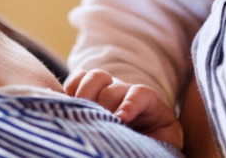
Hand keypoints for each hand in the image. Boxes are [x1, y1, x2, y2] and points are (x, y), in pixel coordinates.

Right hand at [66, 69, 183, 150]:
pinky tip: (67, 105)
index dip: (130, 104)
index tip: (121, 119)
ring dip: (85, 93)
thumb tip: (130, 128)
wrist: (140, 144)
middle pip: (113, 88)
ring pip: (96, 77)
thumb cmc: (148, 148)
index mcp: (148, 106)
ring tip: (79, 113)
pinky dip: (70, 88)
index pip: (141, 94)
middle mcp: (125, 93)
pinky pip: (78, 79)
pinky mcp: (88, 91)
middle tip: (96, 121)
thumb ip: (152, 141)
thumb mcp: (157, 145)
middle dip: (103, 104)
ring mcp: (107, 89)